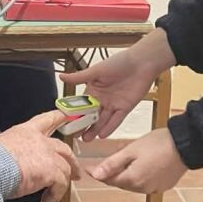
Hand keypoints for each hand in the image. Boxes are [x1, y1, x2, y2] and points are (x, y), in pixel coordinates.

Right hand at [0, 111, 81, 201]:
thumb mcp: (1, 145)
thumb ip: (11, 149)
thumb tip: (8, 158)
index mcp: (27, 131)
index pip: (47, 120)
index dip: (59, 117)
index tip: (67, 115)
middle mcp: (41, 141)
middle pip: (64, 148)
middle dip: (71, 160)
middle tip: (74, 171)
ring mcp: (48, 155)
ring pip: (66, 168)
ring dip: (64, 181)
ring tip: (58, 193)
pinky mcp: (52, 172)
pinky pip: (61, 184)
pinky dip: (56, 194)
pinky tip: (47, 199)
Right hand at [59, 29, 175, 140]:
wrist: (141, 63)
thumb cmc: (119, 62)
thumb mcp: (96, 70)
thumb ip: (79, 77)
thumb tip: (61, 77)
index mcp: (93, 89)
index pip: (81, 105)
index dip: (74, 114)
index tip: (66, 123)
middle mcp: (102, 99)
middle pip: (91, 115)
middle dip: (83, 125)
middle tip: (75, 135)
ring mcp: (113, 104)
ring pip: (102, 120)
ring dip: (95, 129)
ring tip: (86, 139)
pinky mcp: (125, 108)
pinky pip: (116, 120)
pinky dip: (109, 127)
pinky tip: (102, 135)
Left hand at [88, 129, 187, 193]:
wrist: (185, 145)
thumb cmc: (158, 143)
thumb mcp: (131, 150)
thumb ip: (112, 163)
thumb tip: (95, 174)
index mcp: (132, 180)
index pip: (108, 179)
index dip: (97, 173)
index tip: (88, 168)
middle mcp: (142, 188)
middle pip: (120, 182)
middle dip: (112, 172)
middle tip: (108, 158)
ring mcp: (154, 188)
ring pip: (132, 183)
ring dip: (126, 173)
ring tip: (126, 157)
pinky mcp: (163, 185)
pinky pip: (145, 182)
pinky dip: (139, 174)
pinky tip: (141, 163)